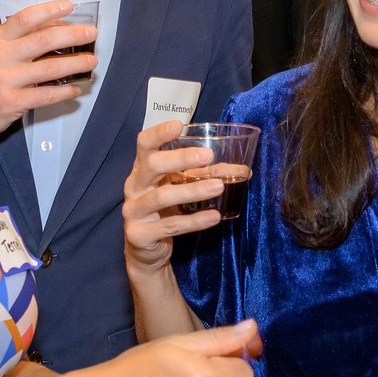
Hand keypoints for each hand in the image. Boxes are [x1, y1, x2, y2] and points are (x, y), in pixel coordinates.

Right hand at [0, 1, 97, 137]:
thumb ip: (19, 39)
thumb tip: (58, 28)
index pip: (25, 18)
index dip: (49, 10)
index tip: (69, 6)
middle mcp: (0, 56)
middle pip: (43, 40)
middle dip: (72, 35)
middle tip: (91, 34)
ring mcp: (5, 80)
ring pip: (49, 69)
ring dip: (75, 63)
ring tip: (91, 61)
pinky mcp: (12, 102)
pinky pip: (45, 95)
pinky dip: (64, 91)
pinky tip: (75, 89)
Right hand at [121, 121, 249, 272]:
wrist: (146, 251)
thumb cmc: (165, 211)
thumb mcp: (181, 188)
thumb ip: (205, 176)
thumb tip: (243, 170)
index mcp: (142, 169)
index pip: (144, 144)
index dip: (159, 133)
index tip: (179, 125)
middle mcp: (134, 186)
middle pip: (152, 165)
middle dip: (180, 158)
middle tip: (208, 156)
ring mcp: (134, 211)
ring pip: (162, 196)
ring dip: (193, 190)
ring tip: (218, 187)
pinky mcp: (140, 234)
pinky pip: (170, 226)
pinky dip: (194, 221)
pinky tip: (214, 217)